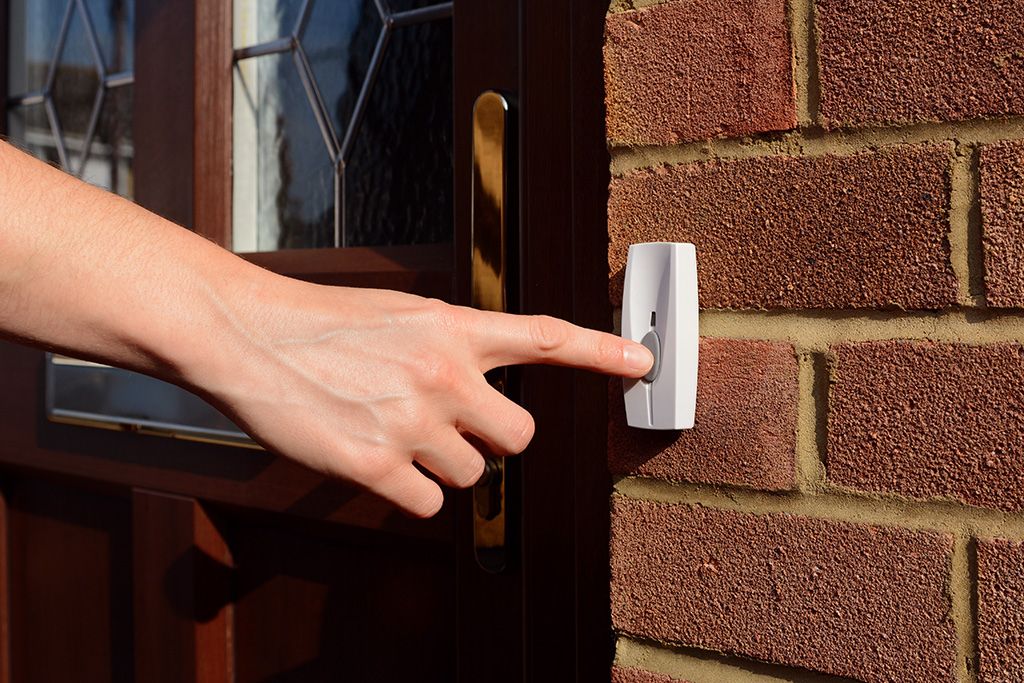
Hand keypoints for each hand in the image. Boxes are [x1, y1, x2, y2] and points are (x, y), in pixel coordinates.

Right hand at [192, 275, 653, 516]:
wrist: (250, 336)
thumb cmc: (321, 324)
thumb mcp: (399, 314)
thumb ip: (450, 344)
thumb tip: (482, 384)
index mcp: (452, 328)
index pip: (543, 337)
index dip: (600, 352)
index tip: (642, 362)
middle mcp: (443, 373)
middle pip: (519, 438)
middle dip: (495, 441)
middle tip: (455, 428)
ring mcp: (412, 421)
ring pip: (472, 475)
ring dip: (443, 464)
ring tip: (395, 431)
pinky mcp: (376, 465)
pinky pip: (430, 502)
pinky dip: (411, 490)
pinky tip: (378, 460)